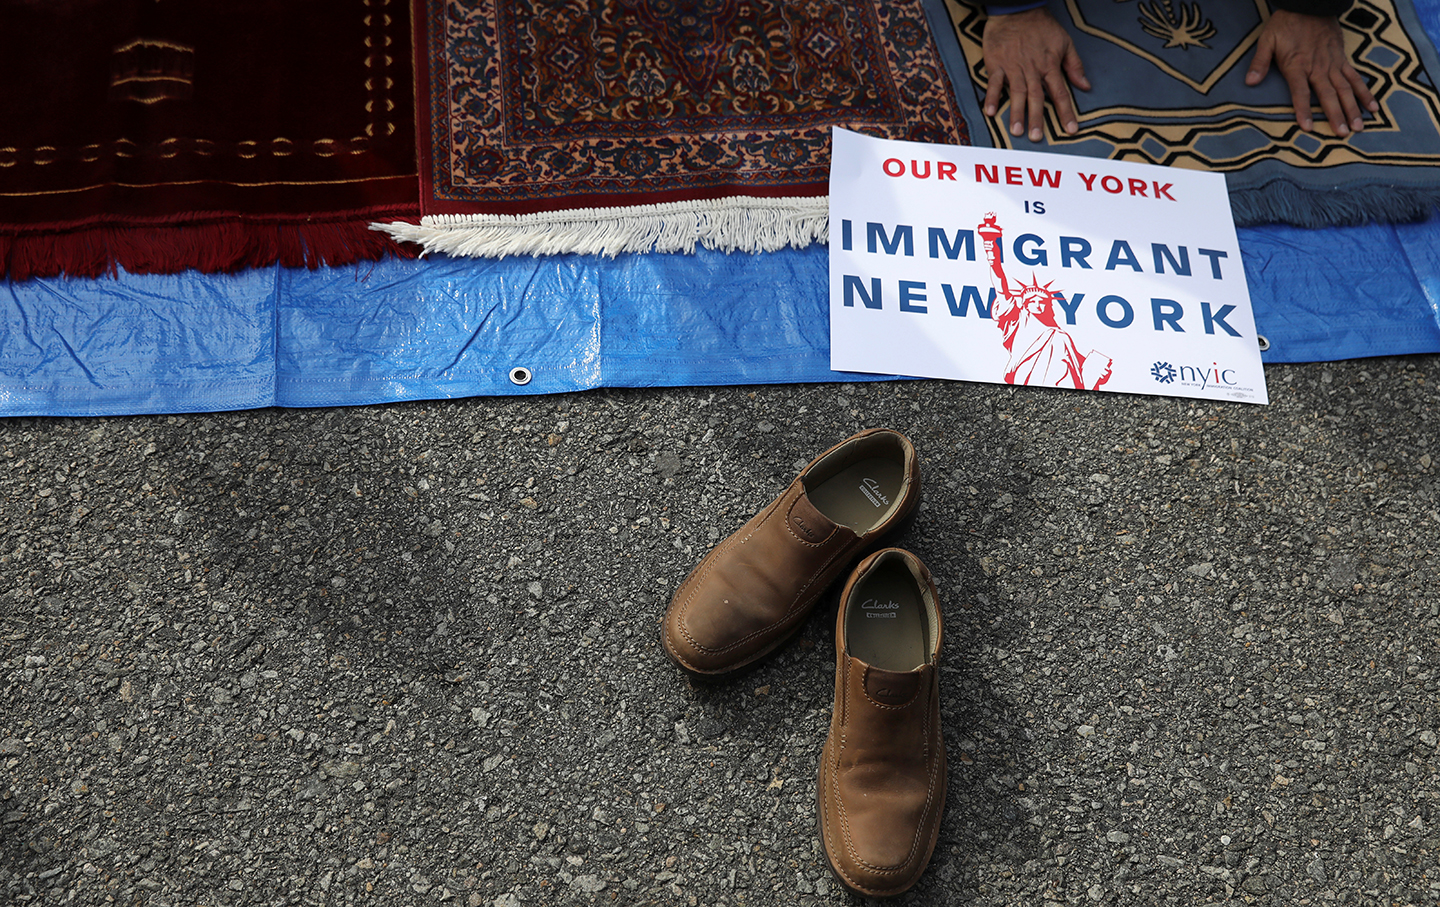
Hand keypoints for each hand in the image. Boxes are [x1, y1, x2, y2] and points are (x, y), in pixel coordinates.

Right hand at [982, 8, 1090, 141]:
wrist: (1017, 8)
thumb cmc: (1042, 26)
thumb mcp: (1064, 42)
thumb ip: (1074, 65)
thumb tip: (1085, 85)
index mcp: (1049, 65)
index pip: (1060, 92)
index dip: (1065, 112)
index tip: (1070, 130)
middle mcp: (1032, 69)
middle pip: (1036, 97)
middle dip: (1036, 118)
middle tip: (1036, 138)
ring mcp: (1013, 67)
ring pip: (1016, 92)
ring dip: (1016, 112)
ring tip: (1016, 131)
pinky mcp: (997, 63)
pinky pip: (994, 82)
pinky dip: (992, 97)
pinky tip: (990, 112)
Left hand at [1245, 10, 1378, 136]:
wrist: (1310, 4)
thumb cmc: (1286, 24)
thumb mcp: (1268, 40)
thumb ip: (1260, 62)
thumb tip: (1250, 82)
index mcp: (1298, 65)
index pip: (1301, 92)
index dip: (1304, 109)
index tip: (1308, 127)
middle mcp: (1318, 67)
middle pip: (1328, 94)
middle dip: (1336, 115)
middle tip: (1343, 133)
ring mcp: (1333, 63)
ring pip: (1345, 88)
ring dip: (1353, 107)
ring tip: (1359, 126)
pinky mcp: (1342, 59)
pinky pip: (1355, 77)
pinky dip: (1364, 92)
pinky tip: (1373, 106)